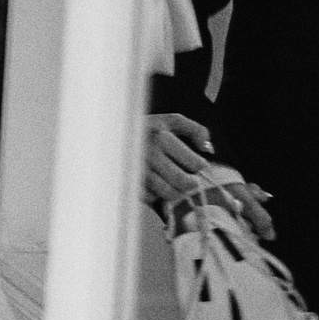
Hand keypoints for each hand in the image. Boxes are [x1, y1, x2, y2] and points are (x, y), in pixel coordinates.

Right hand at [143, 113, 272, 239]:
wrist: (110, 136)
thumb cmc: (147, 129)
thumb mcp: (170, 121)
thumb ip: (195, 130)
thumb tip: (208, 150)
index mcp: (162, 136)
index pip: (196, 164)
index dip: (199, 165)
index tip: (195, 164)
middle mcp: (149, 154)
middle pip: (185, 182)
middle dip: (191, 182)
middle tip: (189, 179)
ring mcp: (139, 171)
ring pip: (170, 193)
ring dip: (176, 190)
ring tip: (174, 182)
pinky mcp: (130, 183)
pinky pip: (152, 198)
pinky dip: (156, 194)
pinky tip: (155, 184)